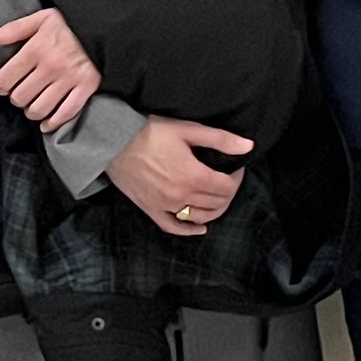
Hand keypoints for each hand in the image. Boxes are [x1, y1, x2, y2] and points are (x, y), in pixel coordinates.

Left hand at [0, 7, 97, 132]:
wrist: (106, 25)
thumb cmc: (71, 23)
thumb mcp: (41, 19)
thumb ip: (12, 29)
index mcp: (36, 49)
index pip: (5, 79)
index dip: (0, 86)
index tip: (5, 85)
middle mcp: (51, 66)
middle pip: (20, 97)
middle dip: (16, 98)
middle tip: (21, 94)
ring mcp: (70, 79)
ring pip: (39, 109)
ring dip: (32, 112)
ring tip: (33, 106)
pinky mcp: (87, 87)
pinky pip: (65, 113)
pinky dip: (53, 123)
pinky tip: (47, 123)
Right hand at [107, 117, 254, 235]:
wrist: (113, 142)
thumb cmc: (150, 132)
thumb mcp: (188, 130)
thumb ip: (220, 140)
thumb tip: (248, 147)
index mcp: (193, 176)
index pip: (227, 188)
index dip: (237, 179)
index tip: (235, 169)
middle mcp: (181, 196)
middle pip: (217, 204)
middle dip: (228, 193)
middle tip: (227, 180)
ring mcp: (164, 205)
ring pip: (199, 217)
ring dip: (214, 210)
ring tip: (217, 198)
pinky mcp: (150, 209)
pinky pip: (172, 227)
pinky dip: (188, 230)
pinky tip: (199, 227)